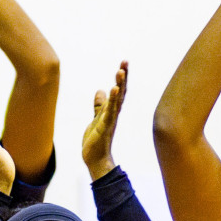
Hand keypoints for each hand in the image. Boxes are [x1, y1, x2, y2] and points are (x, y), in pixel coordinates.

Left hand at [81, 62, 128, 180]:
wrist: (95, 159)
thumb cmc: (96, 141)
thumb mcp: (96, 118)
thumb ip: (99, 105)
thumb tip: (101, 91)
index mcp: (111, 111)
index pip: (119, 91)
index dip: (121, 78)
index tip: (123, 64)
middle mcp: (114, 114)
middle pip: (121, 92)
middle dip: (123, 77)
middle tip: (125, 61)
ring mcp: (110, 120)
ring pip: (117, 100)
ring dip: (120, 85)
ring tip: (120, 71)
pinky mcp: (105, 127)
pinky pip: (110, 111)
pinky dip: (113, 100)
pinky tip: (114, 89)